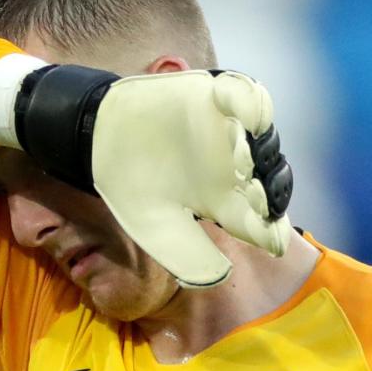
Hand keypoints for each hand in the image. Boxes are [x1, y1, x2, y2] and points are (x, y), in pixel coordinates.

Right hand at [14, 66, 292, 287]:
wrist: (100, 140)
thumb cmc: (130, 187)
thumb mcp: (155, 229)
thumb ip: (187, 255)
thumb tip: (224, 275)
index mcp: (226, 203)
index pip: (263, 222)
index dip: (272, 231)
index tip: (272, 238)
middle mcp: (236, 170)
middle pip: (272, 181)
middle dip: (271, 191)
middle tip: (254, 197)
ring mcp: (229, 132)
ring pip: (264, 139)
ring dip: (261, 149)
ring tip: (242, 157)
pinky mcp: (216, 98)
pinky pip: (247, 95)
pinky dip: (251, 102)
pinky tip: (244, 114)